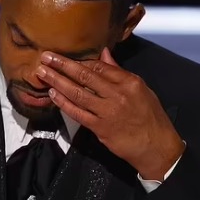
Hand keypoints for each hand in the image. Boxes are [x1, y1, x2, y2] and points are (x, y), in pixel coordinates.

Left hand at [35, 48, 185, 179]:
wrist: (156, 146)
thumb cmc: (150, 118)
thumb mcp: (141, 89)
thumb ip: (119, 72)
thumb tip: (104, 53)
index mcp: (129, 81)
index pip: (99, 66)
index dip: (79, 61)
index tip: (63, 57)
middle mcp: (117, 94)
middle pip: (85, 75)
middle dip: (62, 65)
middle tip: (46, 57)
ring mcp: (107, 111)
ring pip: (77, 93)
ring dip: (58, 82)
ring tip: (43, 73)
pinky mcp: (100, 128)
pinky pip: (78, 113)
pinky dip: (64, 103)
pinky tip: (53, 95)